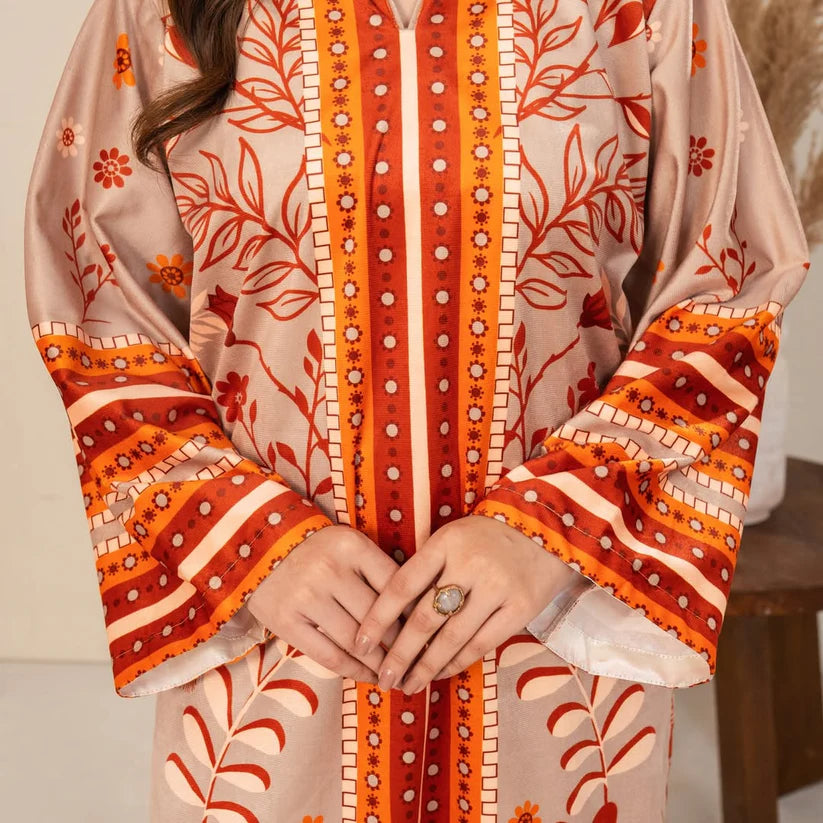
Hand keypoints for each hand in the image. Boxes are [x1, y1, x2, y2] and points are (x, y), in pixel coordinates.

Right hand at [245, 525, 404, 682]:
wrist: (260, 548)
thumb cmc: (317, 549)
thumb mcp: (349, 546)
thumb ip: (377, 569)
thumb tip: (416, 609)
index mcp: (352, 546)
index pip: (395, 585)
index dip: (414, 613)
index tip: (427, 633)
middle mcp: (331, 570)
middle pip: (378, 617)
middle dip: (402, 645)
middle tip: (418, 663)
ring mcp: (307, 596)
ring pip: (356, 641)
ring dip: (381, 664)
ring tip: (396, 676)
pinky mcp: (287, 621)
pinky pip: (329, 655)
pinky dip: (354, 671)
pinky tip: (369, 677)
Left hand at [354, 514, 582, 693]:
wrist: (547, 529)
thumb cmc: (487, 537)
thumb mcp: (451, 538)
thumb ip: (425, 568)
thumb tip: (390, 616)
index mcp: (445, 543)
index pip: (402, 585)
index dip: (378, 618)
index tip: (361, 643)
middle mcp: (470, 564)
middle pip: (425, 618)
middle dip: (400, 653)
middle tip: (383, 677)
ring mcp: (497, 587)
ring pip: (452, 637)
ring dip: (426, 666)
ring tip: (408, 684)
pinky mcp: (520, 608)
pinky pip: (481, 644)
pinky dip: (457, 662)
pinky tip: (441, 673)